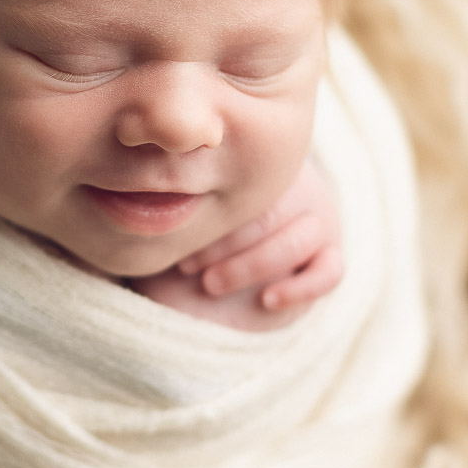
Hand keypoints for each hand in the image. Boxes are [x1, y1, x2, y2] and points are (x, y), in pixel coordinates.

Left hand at [126, 160, 342, 330]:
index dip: (213, 218)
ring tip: (211, 282)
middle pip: (274, 209)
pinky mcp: (326, 261)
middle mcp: (289, 188)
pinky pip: (331, 270)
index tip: (179, 247)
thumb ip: (163, 197)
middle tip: (189, 268)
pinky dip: (301, 286)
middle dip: (228, 243)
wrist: (197, 290)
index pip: (248, 182)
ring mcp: (313, 223)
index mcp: (254, 167)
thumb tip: (137, 179)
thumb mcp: (168, 222)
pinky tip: (266, 299)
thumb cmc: (178, 246)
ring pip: (299, 239)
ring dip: (250, 264)